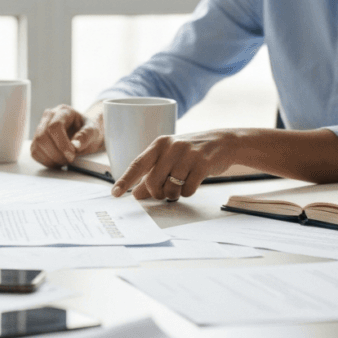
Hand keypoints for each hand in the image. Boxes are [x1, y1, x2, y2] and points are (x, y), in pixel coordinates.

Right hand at [31, 104, 103, 167]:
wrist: (84, 133)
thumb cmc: (88, 130)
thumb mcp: (94, 131)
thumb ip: (86, 136)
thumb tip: (75, 146)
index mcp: (63, 111)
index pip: (55, 126)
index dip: (62, 143)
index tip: (72, 154)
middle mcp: (48, 117)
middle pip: (43, 136)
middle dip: (57, 153)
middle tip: (70, 159)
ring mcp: (40, 128)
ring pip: (37, 145)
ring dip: (52, 158)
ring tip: (65, 160)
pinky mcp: (36, 140)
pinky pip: (35, 153)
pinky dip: (46, 161)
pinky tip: (58, 161)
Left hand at [111, 130, 233, 201]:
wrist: (223, 142)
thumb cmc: (191, 152)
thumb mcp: (170, 158)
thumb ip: (152, 174)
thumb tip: (136, 195)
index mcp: (159, 144)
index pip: (137, 164)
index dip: (125, 180)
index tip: (115, 193)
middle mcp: (171, 147)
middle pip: (153, 181)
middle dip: (158, 193)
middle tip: (165, 192)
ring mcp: (187, 154)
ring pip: (171, 188)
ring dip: (174, 194)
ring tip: (181, 185)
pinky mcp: (202, 164)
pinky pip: (188, 190)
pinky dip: (188, 192)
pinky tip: (193, 182)